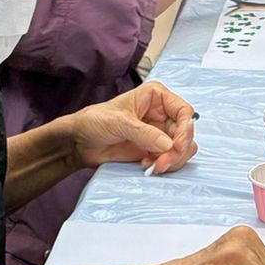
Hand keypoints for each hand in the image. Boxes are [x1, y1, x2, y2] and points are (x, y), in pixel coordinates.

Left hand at [62, 81, 196, 170]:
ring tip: (153, 166)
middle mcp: (162, 114)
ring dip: (172, 160)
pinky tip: (146, 165)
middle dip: (177, 150)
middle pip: (185, 133)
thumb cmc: (94, 121)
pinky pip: (170, 159)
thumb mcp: (119, 122)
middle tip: (163, 162)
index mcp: (156, 97)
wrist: (79, 142)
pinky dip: (163, 165)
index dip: (185, 129)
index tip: (176, 146)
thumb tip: (168, 145)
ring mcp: (159, 133)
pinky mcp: (154, 150)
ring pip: (182, 148)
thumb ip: (144, 133)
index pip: (184, 111)